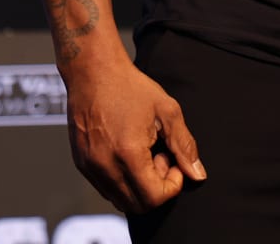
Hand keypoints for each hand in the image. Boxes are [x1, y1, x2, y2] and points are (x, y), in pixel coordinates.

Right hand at [64, 56, 206, 214]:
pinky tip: (129, 151)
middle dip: (156, 187)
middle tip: (161, 156)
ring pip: (120, 200)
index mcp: (128, 154)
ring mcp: (89, 168)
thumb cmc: (132, 88)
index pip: (154, 198)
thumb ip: (184, 146)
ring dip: (139, 185)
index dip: (172, 184)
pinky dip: (123, 180)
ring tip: (145, 152)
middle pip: (137, 205)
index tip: (173, 160)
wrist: (94, 74)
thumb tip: (198, 175)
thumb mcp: (168, 112)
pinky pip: (105, 188)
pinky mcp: (81, 164)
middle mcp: (104, 167)